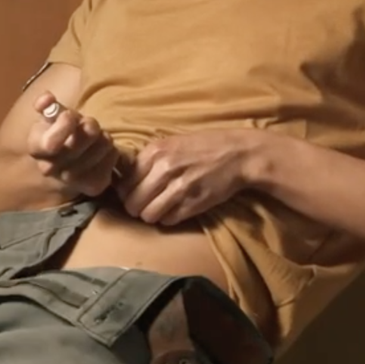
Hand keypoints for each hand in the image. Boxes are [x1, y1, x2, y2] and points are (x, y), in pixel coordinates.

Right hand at [26, 92, 118, 198]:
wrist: (64, 165)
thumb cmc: (58, 134)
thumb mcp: (49, 117)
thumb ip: (47, 105)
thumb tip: (46, 98)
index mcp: (37, 148)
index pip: (50, 141)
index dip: (65, 123)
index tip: (71, 115)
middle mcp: (50, 168)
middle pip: (81, 141)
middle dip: (89, 125)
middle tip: (89, 123)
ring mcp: (72, 180)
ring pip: (101, 146)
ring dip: (103, 136)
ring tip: (96, 138)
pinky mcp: (93, 186)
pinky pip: (113, 158)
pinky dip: (112, 150)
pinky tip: (102, 151)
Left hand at [114, 130, 266, 226]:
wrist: (239, 155)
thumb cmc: (205, 146)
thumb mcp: (172, 142)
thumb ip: (149, 159)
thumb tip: (126, 178)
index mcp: (155, 151)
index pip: (125, 182)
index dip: (126, 191)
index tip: (133, 193)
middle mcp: (164, 169)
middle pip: (132, 202)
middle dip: (136, 207)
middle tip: (144, 205)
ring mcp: (179, 188)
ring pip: (147, 215)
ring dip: (151, 215)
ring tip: (159, 209)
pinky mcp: (193, 204)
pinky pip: (168, 220)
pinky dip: (168, 218)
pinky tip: (175, 210)